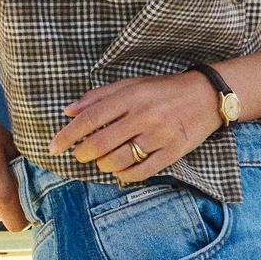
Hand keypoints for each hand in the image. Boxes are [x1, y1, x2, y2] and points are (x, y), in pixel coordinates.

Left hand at [48, 70, 220, 182]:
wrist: (207, 96)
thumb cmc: (163, 89)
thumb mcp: (132, 84)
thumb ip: (98, 97)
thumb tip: (68, 111)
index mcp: (131, 96)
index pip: (90, 118)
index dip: (67, 135)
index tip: (53, 147)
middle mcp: (143, 116)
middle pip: (100, 143)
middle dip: (82, 154)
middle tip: (79, 155)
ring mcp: (159, 136)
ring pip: (118, 161)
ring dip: (102, 165)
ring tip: (102, 160)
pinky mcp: (172, 153)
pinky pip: (140, 172)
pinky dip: (123, 175)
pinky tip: (120, 169)